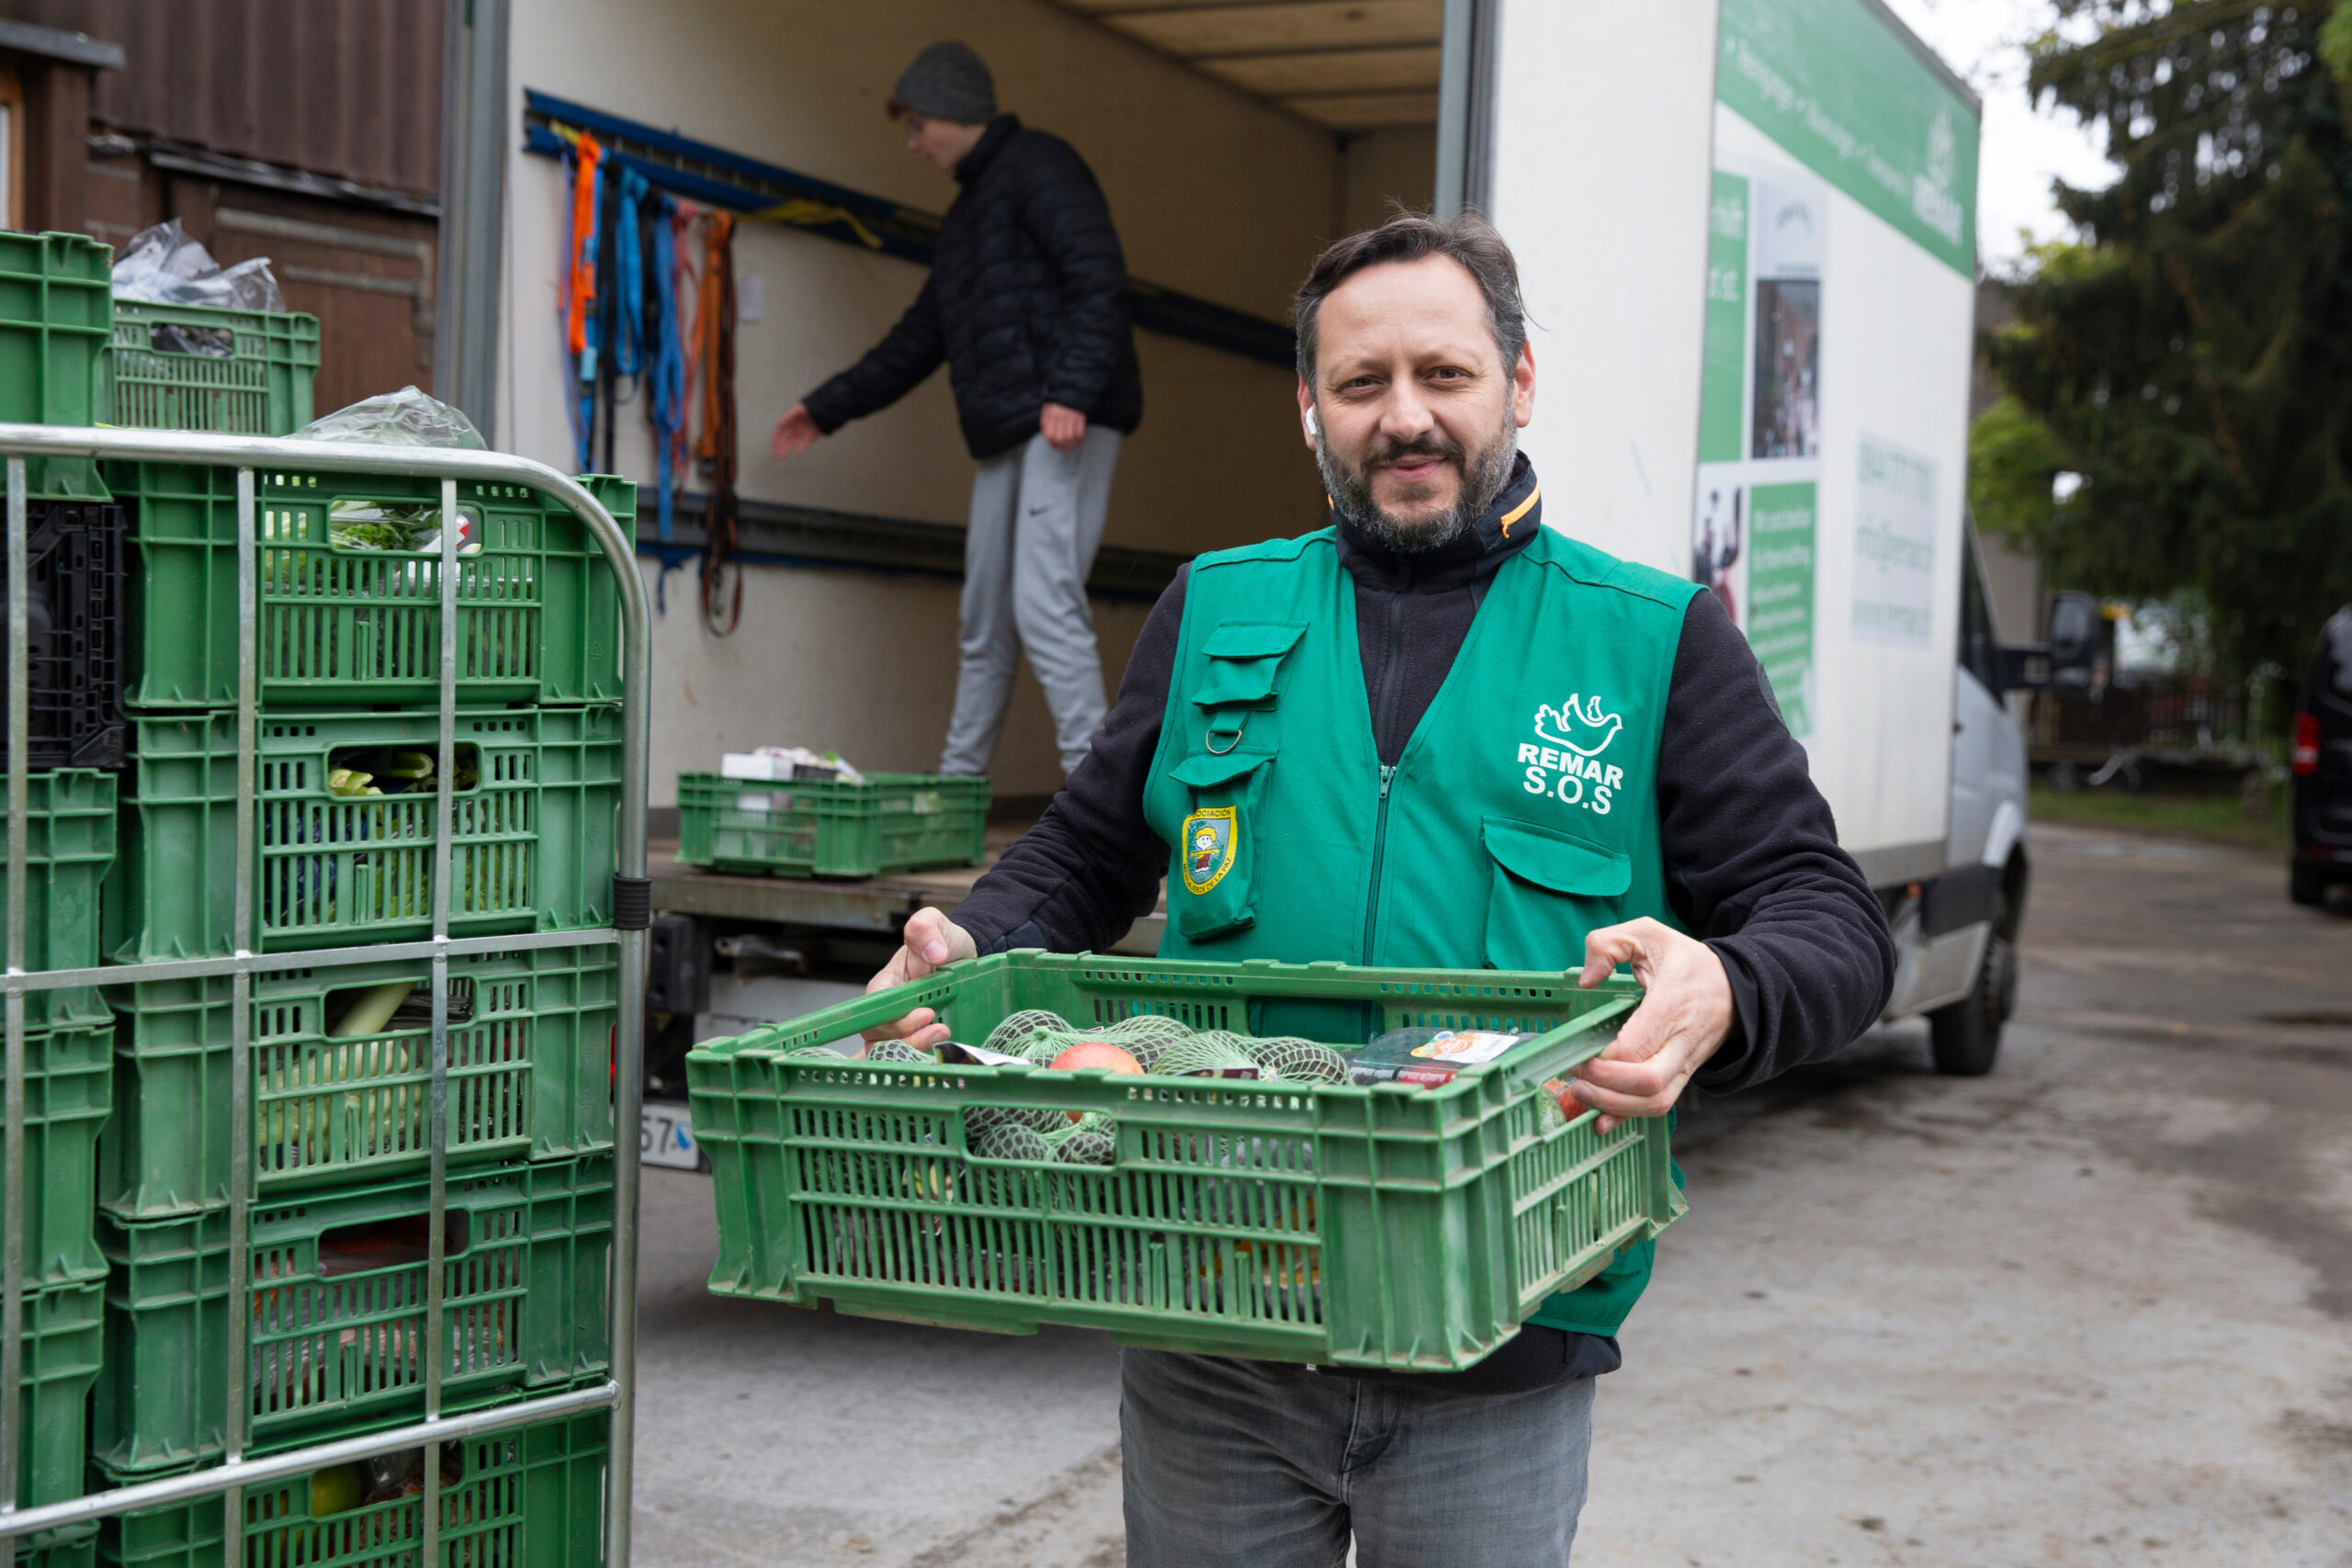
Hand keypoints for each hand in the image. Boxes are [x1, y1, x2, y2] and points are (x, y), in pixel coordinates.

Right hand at [769, 402, 821, 459]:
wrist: (824, 409)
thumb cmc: (810, 407)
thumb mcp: (798, 410)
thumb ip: (788, 417)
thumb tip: (779, 424)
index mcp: (791, 420)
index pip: (780, 430)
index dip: (775, 437)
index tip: (771, 444)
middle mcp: (796, 428)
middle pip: (785, 439)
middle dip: (779, 447)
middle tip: (773, 455)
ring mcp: (803, 433)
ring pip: (793, 443)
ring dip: (787, 450)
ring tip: (781, 457)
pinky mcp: (811, 437)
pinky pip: (805, 445)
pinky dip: (801, 449)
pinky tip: (797, 453)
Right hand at [859, 907, 978, 1049]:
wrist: (966, 955)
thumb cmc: (944, 941)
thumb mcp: (935, 923)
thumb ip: (925, 929)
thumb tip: (934, 951)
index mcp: (886, 984)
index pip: (875, 1010)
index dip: (894, 1019)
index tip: (926, 1013)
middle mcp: (889, 1009)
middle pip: (879, 1037)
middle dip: (907, 1039)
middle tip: (939, 1027)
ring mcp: (903, 1027)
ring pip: (893, 1052)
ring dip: (918, 1049)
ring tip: (944, 1033)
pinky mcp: (920, 1038)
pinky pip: (912, 1058)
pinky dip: (925, 1058)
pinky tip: (944, 1047)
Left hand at [1040, 401, 1086, 452]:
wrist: (1072, 386)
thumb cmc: (1059, 399)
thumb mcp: (1048, 407)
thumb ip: (1045, 420)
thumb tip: (1047, 436)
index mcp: (1049, 415)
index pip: (1049, 435)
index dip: (1052, 444)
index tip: (1056, 447)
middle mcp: (1059, 417)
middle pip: (1059, 439)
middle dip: (1062, 447)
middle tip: (1065, 449)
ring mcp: (1070, 416)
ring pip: (1069, 437)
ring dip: (1071, 446)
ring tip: (1072, 448)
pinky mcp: (1080, 416)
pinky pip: (1080, 432)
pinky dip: (1080, 439)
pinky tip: (1080, 441)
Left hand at [1563, 918, 1734, 1132]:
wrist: (1738, 985)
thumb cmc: (1687, 961)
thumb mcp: (1648, 933)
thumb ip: (1608, 944)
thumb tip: (1587, 979)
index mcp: (1672, 1003)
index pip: (1636, 1046)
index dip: (1603, 1058)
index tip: (1578, 1050)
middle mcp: (1683, 1039)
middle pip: (1648, 1082)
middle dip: (1605, 1087)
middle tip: (1576, 1075)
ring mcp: (1686, 1062)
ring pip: (1657, 1102)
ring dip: (1615, 1106)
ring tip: (1582, 1093)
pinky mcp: (1684, 1075)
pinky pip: (1661, 1106)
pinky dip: (1630, 1116)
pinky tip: (1603, 1118)